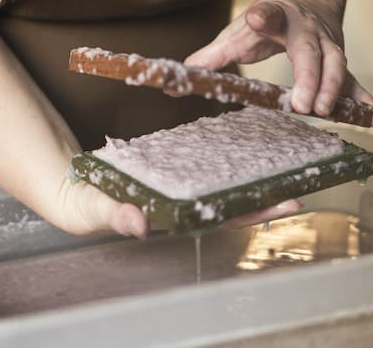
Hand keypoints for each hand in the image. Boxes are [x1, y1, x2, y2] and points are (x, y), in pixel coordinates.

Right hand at [59, 179, 299, 234]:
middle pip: (229, 203)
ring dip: (249, 176)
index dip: (251, 212)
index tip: (284, 203)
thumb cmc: (84, 204)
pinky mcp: (170, 171)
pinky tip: (239, 148)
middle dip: (264, 198)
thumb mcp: (94, 209)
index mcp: (170, 218)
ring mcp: (176, 188)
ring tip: (278, 163)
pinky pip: (202, 166)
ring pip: (220, 184)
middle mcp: (180, 205)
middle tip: (299, 187)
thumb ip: (114, 215)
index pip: (218, 218)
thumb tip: (139, 225)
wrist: (72, 188)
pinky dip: (223, 159)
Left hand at [185, 0, 372, 130]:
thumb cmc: (266, 20)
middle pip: (312, 51)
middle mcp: (308, 29)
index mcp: (277, 16)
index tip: (253, 18)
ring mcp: (329, 45)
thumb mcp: (237, 32)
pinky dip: (368, 102)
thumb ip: (211, 56)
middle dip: (309, 76)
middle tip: (303, 105)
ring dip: (336, 90)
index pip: (268, 15)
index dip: (262, 17)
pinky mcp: (340, 62)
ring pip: (338, 65)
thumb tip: (174, 82)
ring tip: (328, 113)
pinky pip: (357, 83)